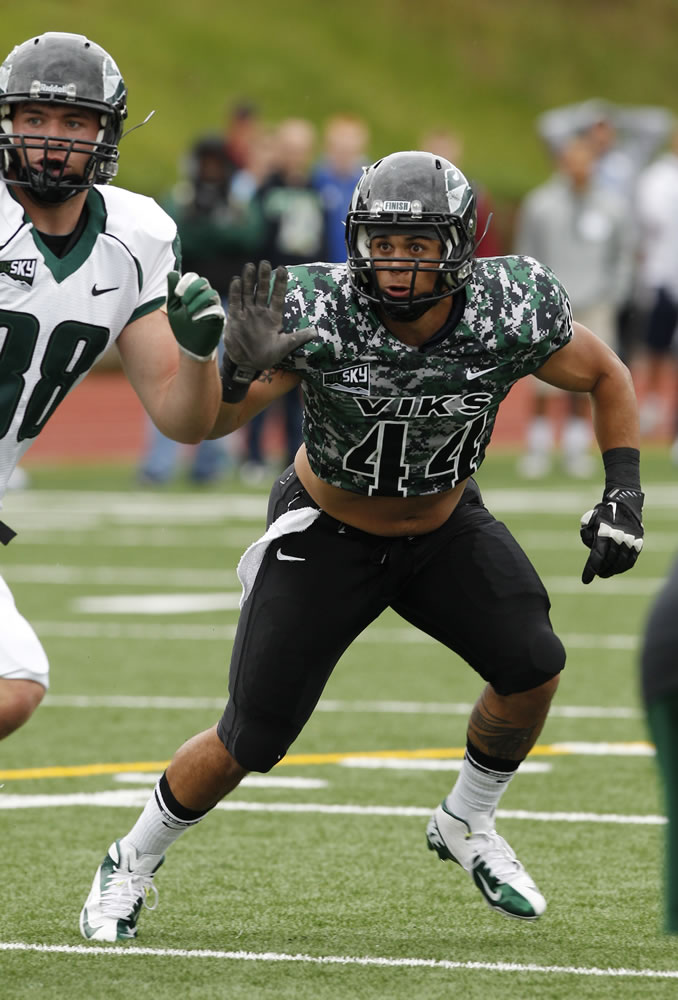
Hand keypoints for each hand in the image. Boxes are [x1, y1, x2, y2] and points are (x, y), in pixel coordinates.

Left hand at [167, 271, 224, 361]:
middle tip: (183, 302)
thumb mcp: (173, 308)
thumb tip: (172, 273)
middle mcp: (205, 296)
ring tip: (189, 312)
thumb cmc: (182, 326)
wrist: (190, 346)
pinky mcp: (219, 319)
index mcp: (194, 292)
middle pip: (203, 281)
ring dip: (198, 301)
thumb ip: (172, 291)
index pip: (193, 277)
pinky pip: (217, 309)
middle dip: (192, 289)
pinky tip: (195, 319)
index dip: (185, 282)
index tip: (177, 294)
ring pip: (211, 294)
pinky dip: (205, 312)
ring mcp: (213, 307)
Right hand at [224, 260, 316, 379]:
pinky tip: (236, 280)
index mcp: (274, 317)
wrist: (248, 363)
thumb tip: (316, 332)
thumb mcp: (285, 346)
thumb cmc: (267, 355)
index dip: (280, 283)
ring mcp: (247, 314)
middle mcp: (260, 312)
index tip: (283, 269)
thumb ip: (298, 338)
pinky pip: (235, 303)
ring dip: (248, 280)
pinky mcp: (235, 318)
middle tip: (265, 263)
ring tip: (250, 266)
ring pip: (248, 293)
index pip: (278, 296)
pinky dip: (235, 292)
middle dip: (263, 277)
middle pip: (262, 291)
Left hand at [580, 487, 643, 583]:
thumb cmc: (602, 513)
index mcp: (605, 532)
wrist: (624, 503)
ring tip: (605, 573)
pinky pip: (631, 560)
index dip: (590, 570)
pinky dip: (623, 567)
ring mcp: (630, 541)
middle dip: (601, 570)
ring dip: (612, 571)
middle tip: (597, 573)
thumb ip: (586, 535)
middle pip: (609, 562)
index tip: (586, 580)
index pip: (597, 557)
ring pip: (621, 563)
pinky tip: (617, 569)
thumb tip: (591, 548)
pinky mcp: (638, 543)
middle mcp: (618, 538)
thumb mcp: (589, 520)